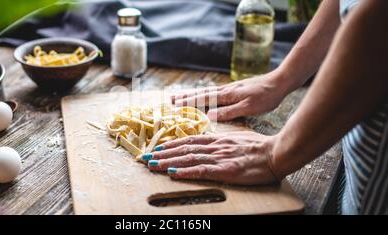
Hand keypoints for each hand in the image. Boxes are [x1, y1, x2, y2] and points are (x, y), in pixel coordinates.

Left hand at [143, 132, 281, 184]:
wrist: (276, 152)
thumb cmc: (260, 147)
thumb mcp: (238, 139)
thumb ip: (223, 141)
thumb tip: (211, 143)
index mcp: (217, 139)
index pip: (189, 140)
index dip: (171, 144)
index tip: (157, 148)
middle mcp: (215, 146)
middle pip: (183, 148)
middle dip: (163, 153)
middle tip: (146, 158)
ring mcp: (219, 157)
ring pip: (188, 158)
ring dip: (168, 162)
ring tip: (152, 165)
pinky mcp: (226, 169)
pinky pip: (202, 170)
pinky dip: (185, 171)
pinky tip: (173, 173)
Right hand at [171, 71, 287, 120]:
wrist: (280, 82)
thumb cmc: (266, 97)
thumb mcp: (248, 108)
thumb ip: (228, 111)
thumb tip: (208, 115)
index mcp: (227, 95)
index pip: (202, 99)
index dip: (188, 103)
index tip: (173, 105)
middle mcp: (225, 90)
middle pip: (201, 94)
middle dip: (185, 97)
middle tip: (170, 100)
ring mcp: (230, 88)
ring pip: (207, 92)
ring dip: (193, 95)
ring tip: (181, 96)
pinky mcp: (235, 89)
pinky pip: (214, 92)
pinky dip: (204, 94)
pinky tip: (204, 96)